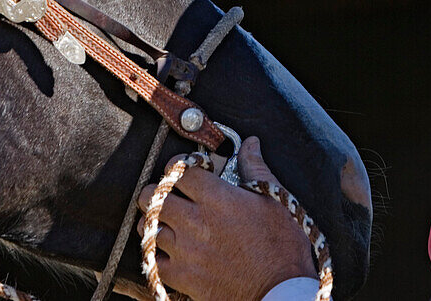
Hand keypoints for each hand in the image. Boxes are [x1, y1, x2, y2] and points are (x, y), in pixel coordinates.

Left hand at [137, 136, 316, 299]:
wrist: (279, 293)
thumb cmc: (282, 248)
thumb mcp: (274, 201)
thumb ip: (256, 169)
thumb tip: (250, 144)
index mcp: (218, 199)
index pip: (180, 172)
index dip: (179, 167)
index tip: (183, 171)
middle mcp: (196, 222)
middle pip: (153, 196)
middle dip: (157, 191)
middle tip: (167, 194)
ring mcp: (185, 251)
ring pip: (148, 226)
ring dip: (153, 221)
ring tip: (165, 221)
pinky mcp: (182, 278)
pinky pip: (151, 259)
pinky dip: (155, 252)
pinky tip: (167, 249)